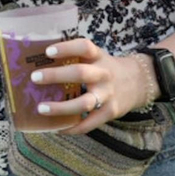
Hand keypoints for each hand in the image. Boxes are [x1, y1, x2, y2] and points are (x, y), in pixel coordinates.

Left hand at [26, 38, 151, 132]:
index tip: (47, 52)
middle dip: (56, 76)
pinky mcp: (110, 112)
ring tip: (41, 108)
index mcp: (98, 57)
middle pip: (80, 73)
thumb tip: (38, 61)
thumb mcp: (96, 57)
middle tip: (34, 77)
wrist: (139, 82)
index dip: (66, 48)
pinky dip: (72, 127)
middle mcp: (104, 74)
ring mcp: (108, 94)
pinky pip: (89, 123)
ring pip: (84, 103)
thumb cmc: (106, 68)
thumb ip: (75, 58)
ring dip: (61, 107)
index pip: (84, 47)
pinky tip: (57, 128)